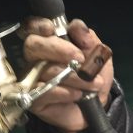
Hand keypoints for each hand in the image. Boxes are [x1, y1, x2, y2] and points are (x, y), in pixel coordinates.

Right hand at [21, 18, 114, 132]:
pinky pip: (43, 91)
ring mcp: (33, 78)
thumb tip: (78, 27)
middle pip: (33, 45)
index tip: (52, 29)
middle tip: (79, 58)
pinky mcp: (33, 98)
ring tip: (92, 84)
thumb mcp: (99, 56)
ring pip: (45, 70)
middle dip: (58, 49)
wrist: (97, 107)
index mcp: (52, 43)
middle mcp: (37, 58)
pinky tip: (77, 95)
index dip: (38, 25)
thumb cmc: (94, 77)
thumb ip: (90, 39)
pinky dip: (64, 92)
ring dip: (73, 77)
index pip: (33, 28)